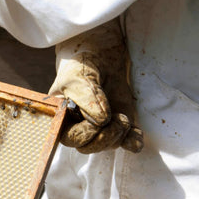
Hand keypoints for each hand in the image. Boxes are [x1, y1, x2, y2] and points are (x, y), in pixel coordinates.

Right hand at [49, 18, 143, 153]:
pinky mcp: (118, 124)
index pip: (69, 139)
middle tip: (117, 119)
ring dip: (118, 136)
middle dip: (104, 138)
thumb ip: (87, 98)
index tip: (98, 120)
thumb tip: (102, 121)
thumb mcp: (79, 76)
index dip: (83, 135)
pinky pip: (126, 142)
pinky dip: (133, 141)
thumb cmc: (81, 63)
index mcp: (62, 117)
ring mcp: (100, 126)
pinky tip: (136, 134)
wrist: (101, 51)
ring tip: (123, 117)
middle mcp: (79, 125)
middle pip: (87, 147)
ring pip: (106, 145)